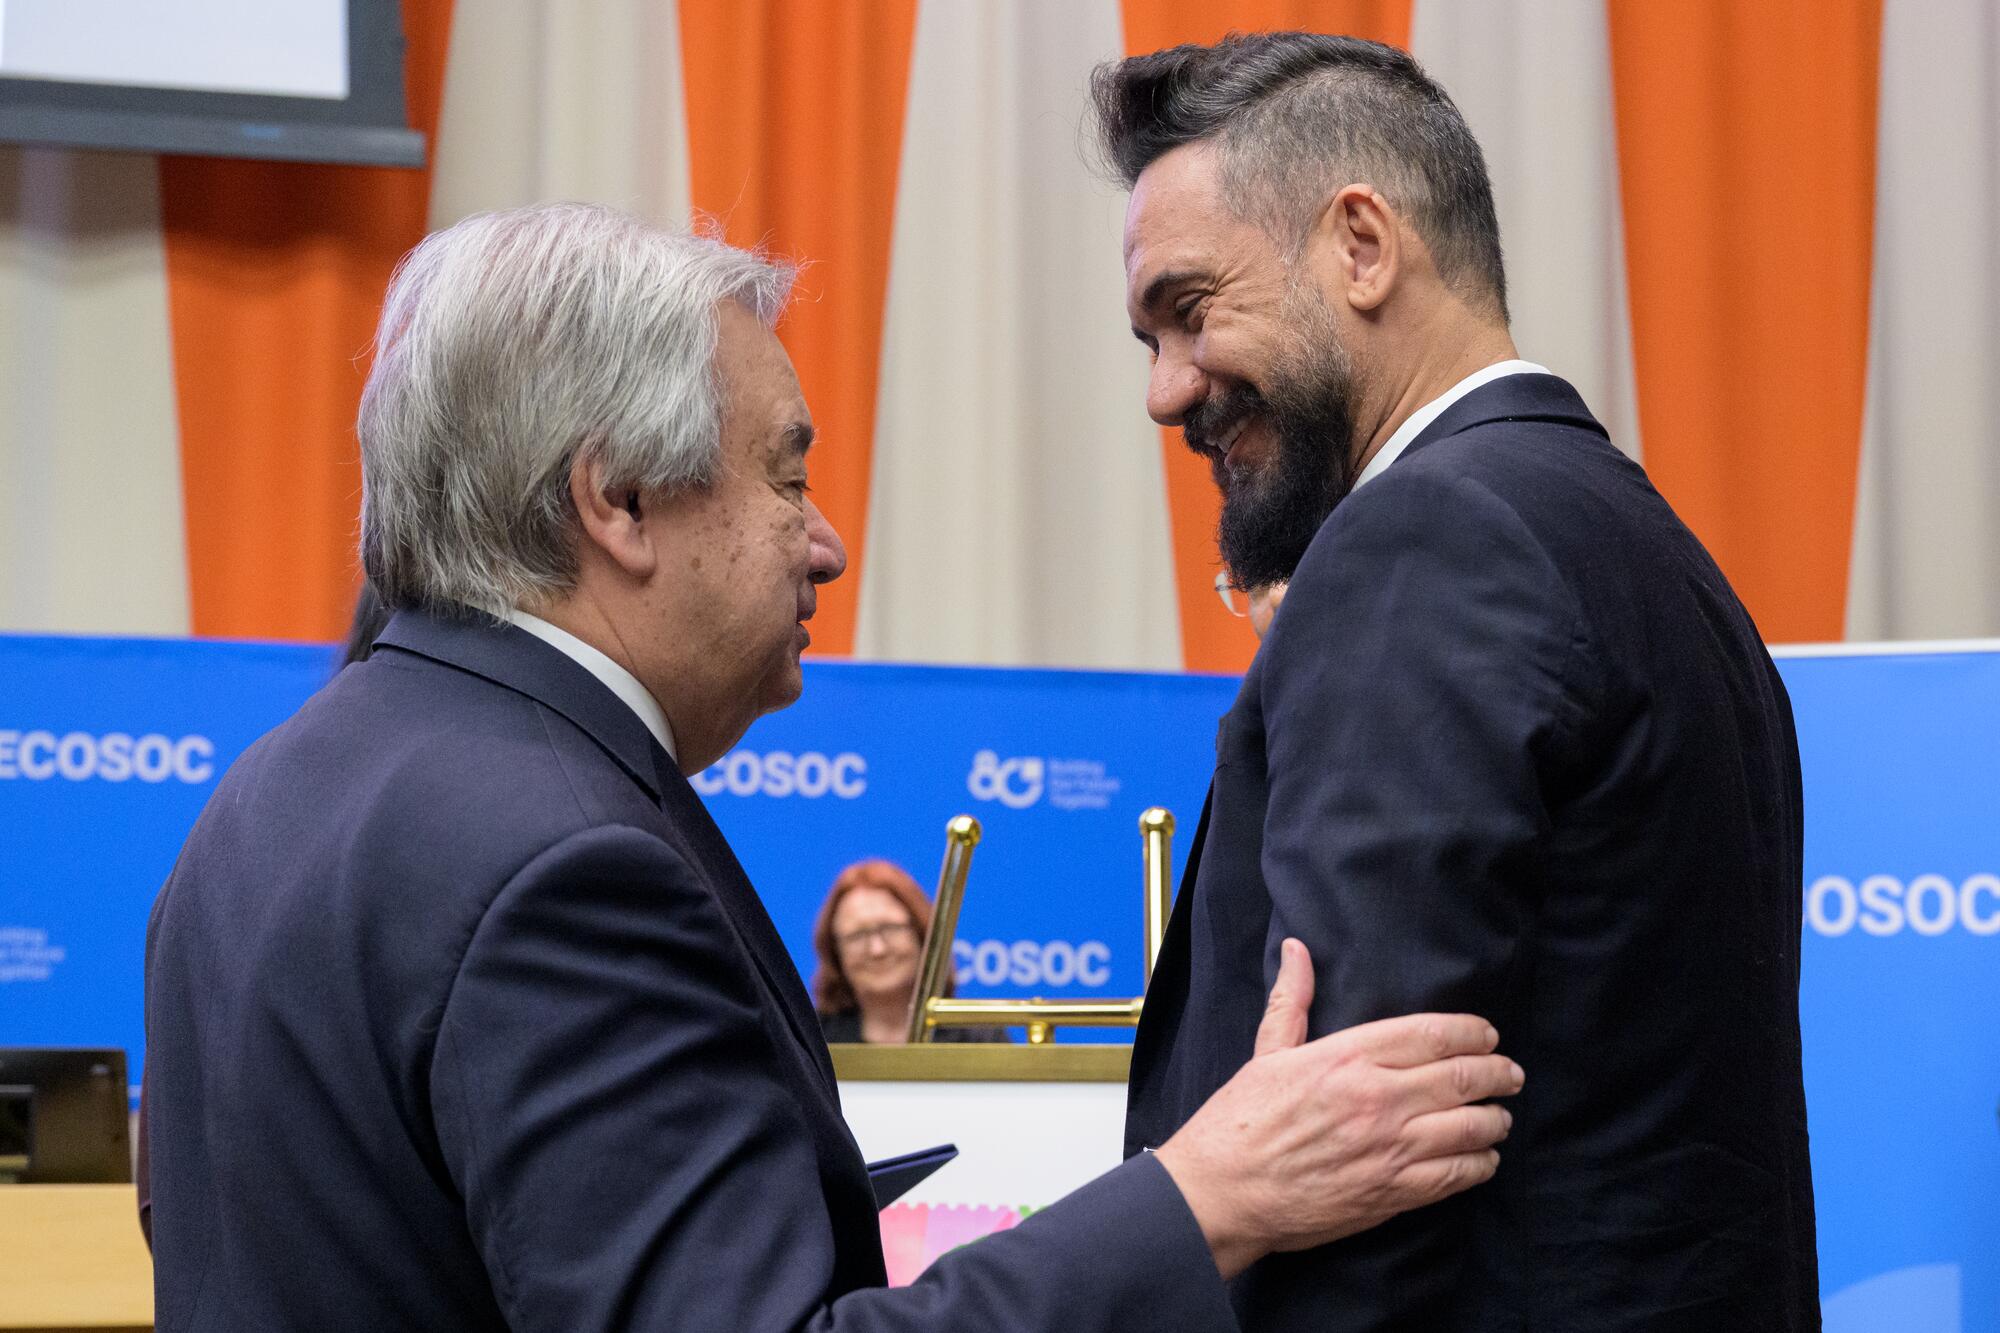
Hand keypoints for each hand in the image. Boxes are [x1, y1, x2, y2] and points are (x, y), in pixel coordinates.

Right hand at [1151, 938, 1521, 1279]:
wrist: (1223, 1192)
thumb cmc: (1240, 1122)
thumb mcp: (1266, 1052)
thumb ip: (1292, 1000)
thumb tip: (1297, 949)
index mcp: (1348, 1057)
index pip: (1432, 1033)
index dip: (1472, 1032)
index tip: (1487, 1035)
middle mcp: (1377, 1099)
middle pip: (1463, 1077)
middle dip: (1498, 1072)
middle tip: (1510, 1073)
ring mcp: (1389, 1149)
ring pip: (1471, 1128)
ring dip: (1495, 1120)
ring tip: (1500, 1117)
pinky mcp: (1392, 1194)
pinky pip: (1456, 1176)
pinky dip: (1480, 1165)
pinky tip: (1483, 1159)